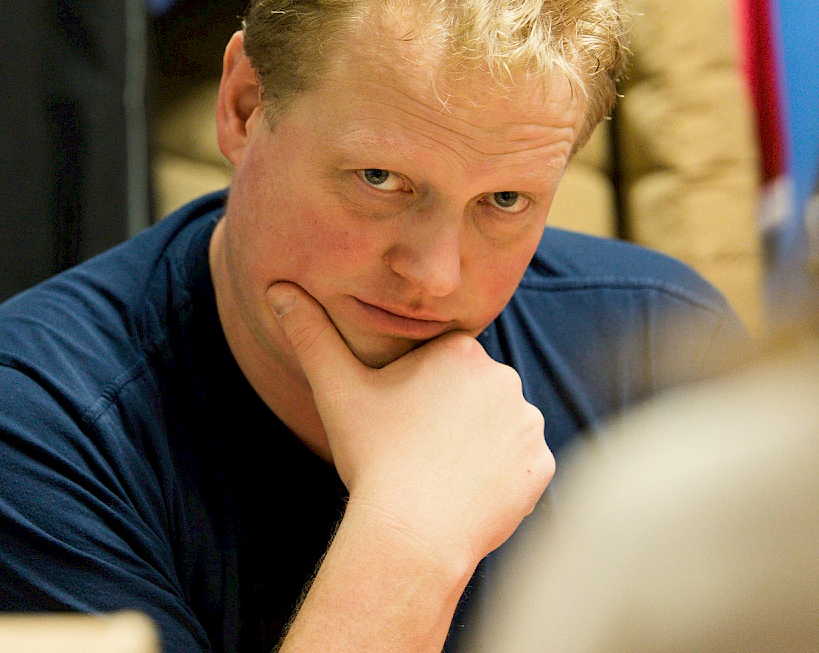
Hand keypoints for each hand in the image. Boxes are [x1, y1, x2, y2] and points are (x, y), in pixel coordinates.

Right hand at [267, 282, 554, 570]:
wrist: (412, 530)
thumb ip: (310, 334)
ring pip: (500, 430)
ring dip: (479, 448)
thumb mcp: (336, 390)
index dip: (420, 395)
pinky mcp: (541, 466)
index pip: (445, 366)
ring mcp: (528, 423)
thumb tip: (277, 288)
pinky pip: (523, 467)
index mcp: (460, 350)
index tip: (402, 422)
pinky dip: (501, 480)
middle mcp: (504, 377)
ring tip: (442, 474)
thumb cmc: (373, 457)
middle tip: (419, 452)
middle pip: (475, 396)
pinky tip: (469, 495)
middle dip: (453, 419)